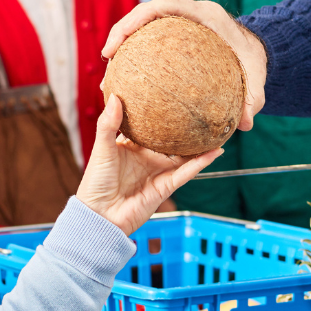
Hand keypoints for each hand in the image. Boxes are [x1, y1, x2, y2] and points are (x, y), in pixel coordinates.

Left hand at [76, 96, 219, 234]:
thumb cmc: (95, 184)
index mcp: (130, 147)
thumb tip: (115, 97)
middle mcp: (147, 158)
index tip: (169, 95)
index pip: (148, 126)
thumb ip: (108, 124)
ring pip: (183, 156)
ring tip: (214, 129)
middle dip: (183, 128)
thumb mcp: (101, 148)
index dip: (158, 113)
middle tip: (198, 109)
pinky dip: (201, 162)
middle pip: (170, 140)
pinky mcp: (166, 186)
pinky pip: (187, 172)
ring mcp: (158, 172)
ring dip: (199, 145)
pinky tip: (215, 151)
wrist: (100, 215)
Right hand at [102, 0, 267, 130]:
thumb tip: (245, 125)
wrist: (260, 48)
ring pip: (146, 22)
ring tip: (111, 66)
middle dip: (123, 28)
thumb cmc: (256, 61)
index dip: (137, 18)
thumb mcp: (257, 79)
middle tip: (107, 55)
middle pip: (147, 10)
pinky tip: (128, 77)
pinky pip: (153, 37)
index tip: (119, 41)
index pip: (165, 5)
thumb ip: (252, 99)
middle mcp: (192, 13)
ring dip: (125, 38)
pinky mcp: (179, 31)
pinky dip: (138, 51)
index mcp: (207, 14)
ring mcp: (184, 20)